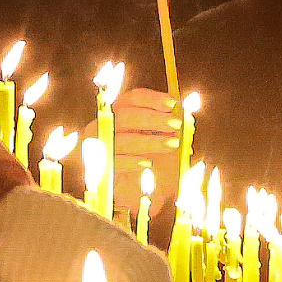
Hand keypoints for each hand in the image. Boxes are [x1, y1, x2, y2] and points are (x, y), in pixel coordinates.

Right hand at [110, 87, 182, 216]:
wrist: (112, 183)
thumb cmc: (134, 156)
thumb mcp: (148, 139)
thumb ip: (162, 127)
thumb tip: (184, 121)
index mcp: (117, 112)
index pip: (133, 98)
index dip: (154, 99)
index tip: (174, 104)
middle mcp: (104, 125)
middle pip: (126, 116)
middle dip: (153, 119)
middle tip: (177, 124)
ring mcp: (98, 144)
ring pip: (123, 139)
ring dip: (150, 141)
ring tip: (173, 144)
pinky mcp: (97, 165)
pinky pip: (114, 161)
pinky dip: (131, 161)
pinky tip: (148, 163)